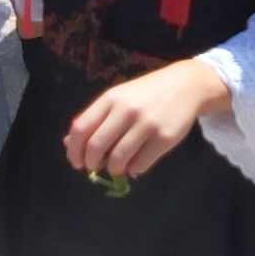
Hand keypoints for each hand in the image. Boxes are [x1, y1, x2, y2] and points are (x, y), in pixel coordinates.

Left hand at [64, 61, 226, 181]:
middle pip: (95, 147)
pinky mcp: (164, 138)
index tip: (77, 162)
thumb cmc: (146, 94)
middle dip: (91, 164)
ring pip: (117, 160)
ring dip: (113, 169)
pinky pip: (140, 165)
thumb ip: (95, 119)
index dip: (74, 151)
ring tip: (118, 165)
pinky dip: (133, 170)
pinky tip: (136, 162)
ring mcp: (146, 124)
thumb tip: (68, 144)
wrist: (186, 85)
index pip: (81, 129)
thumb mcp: (119, 98)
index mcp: (111, 98)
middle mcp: (126, 110)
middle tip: (95, 167)